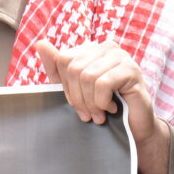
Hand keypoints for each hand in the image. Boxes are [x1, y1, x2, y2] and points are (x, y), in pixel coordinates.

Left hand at [36, 39, 171, 173]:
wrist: (133, 129)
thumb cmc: (103, 108)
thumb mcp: (73, 89)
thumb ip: (56, 68)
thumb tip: (40, 43)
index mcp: (91, 49)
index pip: (63, 60)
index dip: (66, 87)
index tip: (78, 103)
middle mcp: (106, 47)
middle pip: (74, 68)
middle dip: (78, 98)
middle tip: (89, 114)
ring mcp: (121, 56)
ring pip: (87, 76)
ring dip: (91, 103)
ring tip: (100, 113)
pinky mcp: (132, 70)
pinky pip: (103, 83)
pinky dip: (102, 102)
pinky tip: (112, 108)